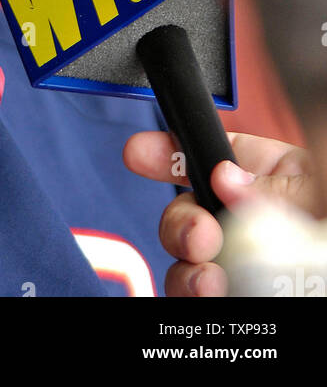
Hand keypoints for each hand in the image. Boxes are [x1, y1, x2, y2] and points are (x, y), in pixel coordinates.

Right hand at [123, 129, 316, 295]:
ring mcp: (247, 266)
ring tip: (211, 279)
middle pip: (190, 211)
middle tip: (202, 237)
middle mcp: (254, 221)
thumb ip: (275, 182)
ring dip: (186, 267)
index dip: (170, 148)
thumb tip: (226, 176)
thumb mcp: (319, 189)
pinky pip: (200, 301)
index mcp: (276, 178)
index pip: (211, 151)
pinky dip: (197, 299)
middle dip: (181, 221)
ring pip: (188, 262)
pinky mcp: (245, 301)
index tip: (140, 153)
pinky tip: (213, 296)